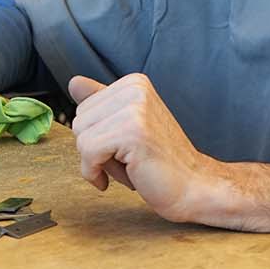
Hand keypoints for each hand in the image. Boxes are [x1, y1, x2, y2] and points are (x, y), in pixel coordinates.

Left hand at [68, 73, 216, 222]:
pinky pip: (89, 153)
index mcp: (134, 83)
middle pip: (79, 121)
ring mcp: (135, 109)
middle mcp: (135, 89)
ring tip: (129, 167)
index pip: (84, 108)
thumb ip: (101, 103)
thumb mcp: (126, 126)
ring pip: (81, 137)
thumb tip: (74, 82)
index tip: (122, 149)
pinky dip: (95, 173)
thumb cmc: (160, 162)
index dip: (97, 137)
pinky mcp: (133, 132)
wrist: (195, 186)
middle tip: (128, 160)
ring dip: (97, 163)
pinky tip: (120, 178)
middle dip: (95, 149)